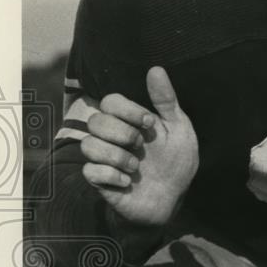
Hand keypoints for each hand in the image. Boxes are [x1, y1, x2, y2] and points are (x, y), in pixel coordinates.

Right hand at [80, 67, 198, 227]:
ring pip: (88, 145)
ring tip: (136, 166)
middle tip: (141, 144)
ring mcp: (104, 158)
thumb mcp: (179, 129)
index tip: (149, 123)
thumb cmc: (176, 161)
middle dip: (121, 132)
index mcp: (129, 121)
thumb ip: (166, 101)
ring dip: (116, 156)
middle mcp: (113, 137)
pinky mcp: (100, 180)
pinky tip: (128, 181)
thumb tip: (156, 69)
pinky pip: (90, 171)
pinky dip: (112, 175)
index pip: (110, 101)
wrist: (173, 198)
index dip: (126, 109)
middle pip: (95, 121)